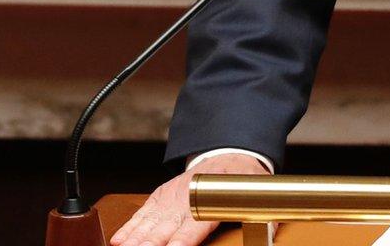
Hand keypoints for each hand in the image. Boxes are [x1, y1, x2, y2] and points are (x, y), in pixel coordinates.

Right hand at [110, 152, 271, 245]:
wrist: (228, 153)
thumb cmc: (240, 178)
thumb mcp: (256, 193)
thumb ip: (260, 216)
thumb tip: (269, 232)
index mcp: (208, 201)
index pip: (192, 227)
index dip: (180, 241)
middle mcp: (185, 199)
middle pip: (164, 228)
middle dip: (150, 243)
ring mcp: (170, 197)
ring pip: (149, 221)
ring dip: (135, 237)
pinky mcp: (160, 196)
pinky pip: (142, 214)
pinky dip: (129, 227)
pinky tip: (119, 239)